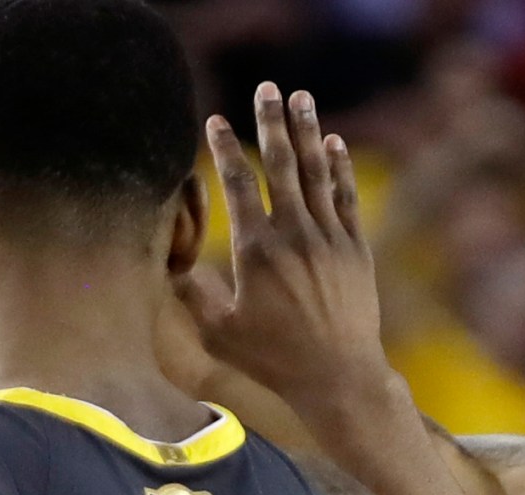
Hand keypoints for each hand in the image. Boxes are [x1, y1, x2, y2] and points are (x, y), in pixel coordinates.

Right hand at [178, 84, 385, 414]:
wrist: (339, 377)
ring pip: (316, 172)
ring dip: (307, 131)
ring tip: (300, 97)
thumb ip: (192, 294)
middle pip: (281, 163)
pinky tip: (334, 143)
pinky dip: (339, 167)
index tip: (215, 120)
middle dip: (271, 121)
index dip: (225, 149)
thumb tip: (168, 264)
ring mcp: (330, 238)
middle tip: (266, 88)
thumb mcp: (218, 333)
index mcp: (256, 250)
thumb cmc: (272, 360)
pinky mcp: (357, 249)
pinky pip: (346, 197)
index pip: (237, 184)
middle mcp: (294, 235)